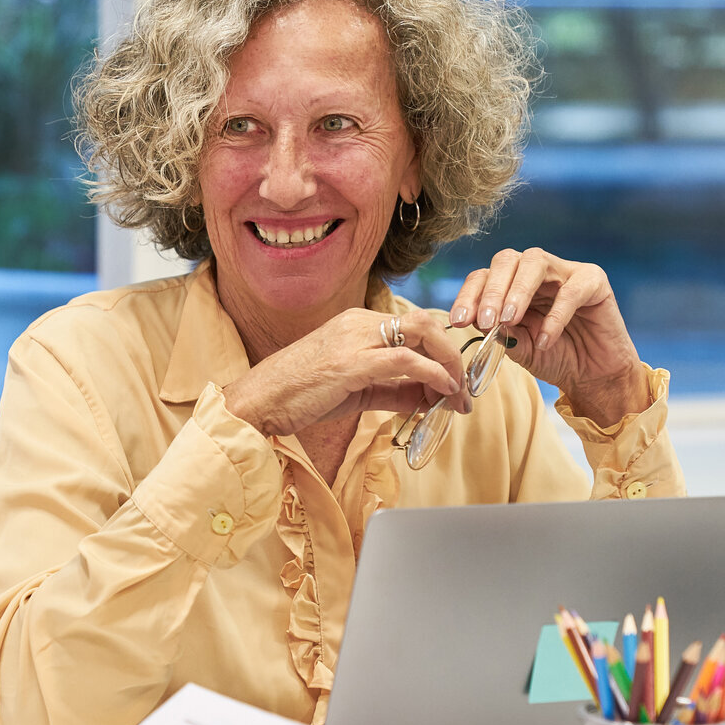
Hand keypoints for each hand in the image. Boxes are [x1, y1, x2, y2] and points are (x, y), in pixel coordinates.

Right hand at [222, 307, 468, 437]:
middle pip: (425, 322)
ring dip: (449, 364)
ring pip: (421, 333)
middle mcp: (358, 322)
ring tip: (459, 395)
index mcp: (356, 322)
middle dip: (453, 353)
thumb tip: (431, 399)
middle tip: (466, 386)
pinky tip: (443, 391)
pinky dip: (432, 374)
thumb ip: (395, 390)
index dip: (442, 351)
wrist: (258, 402)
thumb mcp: (356, 391)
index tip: (456, 381)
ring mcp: (354, 339)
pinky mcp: (350, 363)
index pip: (413, 326)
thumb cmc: (299, 396)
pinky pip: (405, 360)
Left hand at [448, 248, 648, 426]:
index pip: (483, 276)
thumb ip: (499, 333)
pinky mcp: (594, 281)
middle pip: (506, 260)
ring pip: (535, 262)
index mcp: (511, 283)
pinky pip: (571, 290)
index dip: (468, 296)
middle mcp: (536, 271)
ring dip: (517, 291)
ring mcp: (565, 271)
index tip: (458, 322)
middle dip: (490, 291)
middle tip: (484, 321)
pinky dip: (554, 316)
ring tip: (509, 321)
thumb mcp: (519, 348)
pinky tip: (545, 340)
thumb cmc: (554, 357)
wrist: (592, 376)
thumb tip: (477, 321)